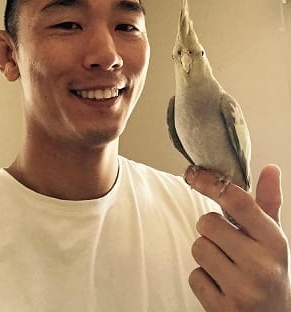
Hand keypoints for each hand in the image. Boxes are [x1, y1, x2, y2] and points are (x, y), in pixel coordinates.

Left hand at [184, 164, 290, 310]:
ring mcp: (243, 290)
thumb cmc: (270, 271)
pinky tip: (221, 286)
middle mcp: (260, 265)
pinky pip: (194, 277)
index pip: (238, 202)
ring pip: (198, 248)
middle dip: (209, 229)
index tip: (194, 173)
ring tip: (226, 266)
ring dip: (206, 254)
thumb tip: (270, 169)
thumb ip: (268, 203)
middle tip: (224, 241)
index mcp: (273, 242)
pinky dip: (203, 279)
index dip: (211, 183)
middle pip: (207, 223)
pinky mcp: (224, 309)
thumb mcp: (273, 238)